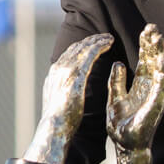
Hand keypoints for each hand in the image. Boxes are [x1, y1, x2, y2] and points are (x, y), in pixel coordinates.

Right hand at [23, 33, 113, 163]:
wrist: (55, 126)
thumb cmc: (60, 120)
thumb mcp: (57, 100)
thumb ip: (62, 90)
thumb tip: (66, 89)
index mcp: (54, 74)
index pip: (69, 54)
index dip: (82, 47)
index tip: (93, 44)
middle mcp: (58, 68)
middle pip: (76, 47)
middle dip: (91, 40)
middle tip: (104, 37)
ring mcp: (66, 70)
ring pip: (84, 47)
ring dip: (97, 40)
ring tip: (109, 38)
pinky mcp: (76, 74)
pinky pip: (90, 54)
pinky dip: (100, 45)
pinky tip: (109, 43)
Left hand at [106, 24, 163, 151]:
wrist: (126, 146)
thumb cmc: (122, 126)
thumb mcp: (115, 98)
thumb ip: (117, 81)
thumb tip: (118, 63)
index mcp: (140, 87)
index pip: (145, 62)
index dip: (146, 46)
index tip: (145, 31)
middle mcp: (151, 90)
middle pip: (154, 63)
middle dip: (154, 45)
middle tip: (153, 27)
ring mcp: (155, 97)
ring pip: (160, 71)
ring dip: (160, 55)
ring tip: (159, 39)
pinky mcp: (156, 106)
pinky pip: (160, 87)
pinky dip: (161, 74)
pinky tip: (161, 61)